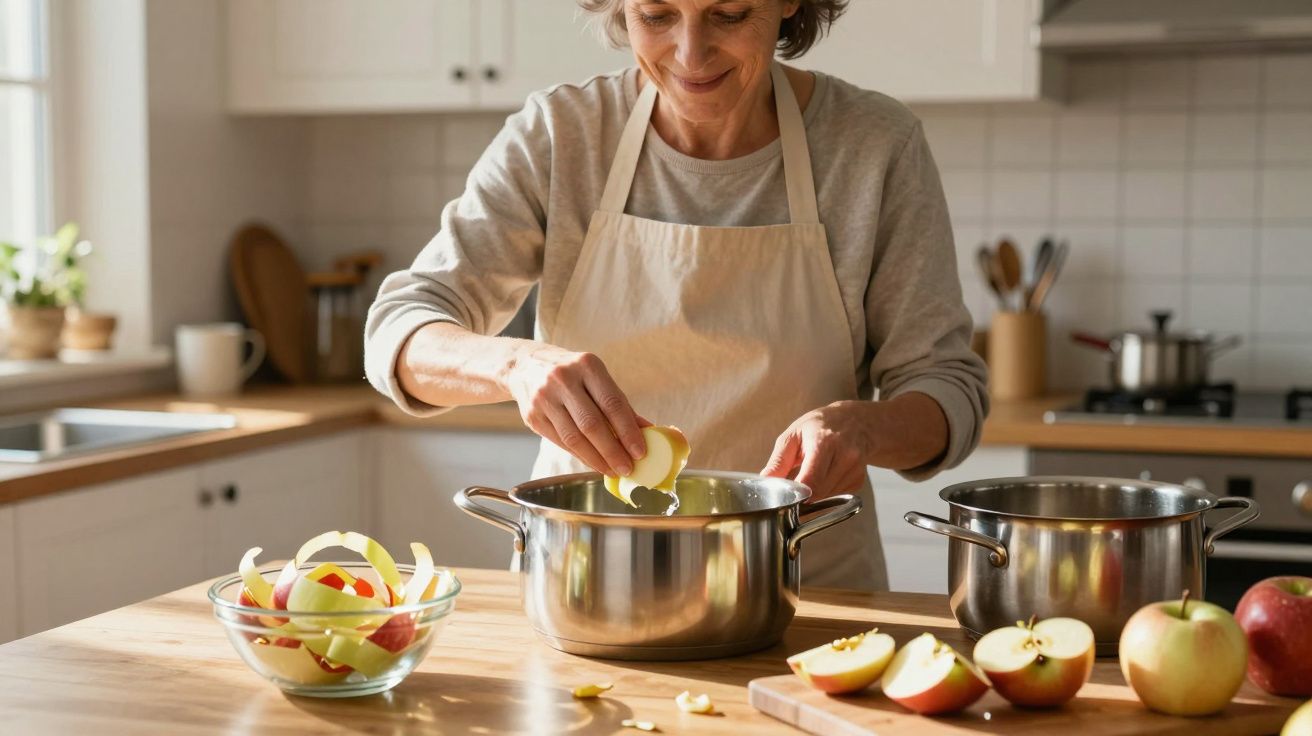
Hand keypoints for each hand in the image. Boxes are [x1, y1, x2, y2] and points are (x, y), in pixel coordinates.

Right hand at [504, 342, 648, 476]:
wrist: (525, 365)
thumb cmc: (572, 373)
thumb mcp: (596, 377)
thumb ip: (620, 403)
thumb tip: (648, 431)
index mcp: (587, 365)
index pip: (612, 403)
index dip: (628, 431)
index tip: (640, 452)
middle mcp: (563, 379)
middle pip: (592, 424)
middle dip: (613, 451)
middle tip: (628, 468)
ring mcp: (544, 398)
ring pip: (574, 438)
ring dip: (596, 459)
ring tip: (613, 470)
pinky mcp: (533, 416)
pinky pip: (561, 442)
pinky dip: (580, 455)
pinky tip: (594, 463)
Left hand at [760, 401, 873, 499]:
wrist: (856, 422)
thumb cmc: (821, 425)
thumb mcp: (794, 434)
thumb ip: (779, 460)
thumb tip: (766, 481)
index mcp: (825, 442)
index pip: (810, 481)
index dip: (796, 493)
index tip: (785, 495)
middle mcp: (845, 456)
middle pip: (817, 493)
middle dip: (802, 494)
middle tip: (795, 483)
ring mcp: (855, 470)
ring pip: (826, 497)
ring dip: (814, 492)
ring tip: (813, 472)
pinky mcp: (858, 480)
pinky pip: (836, 496)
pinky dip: (826, 490)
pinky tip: (826, 473)